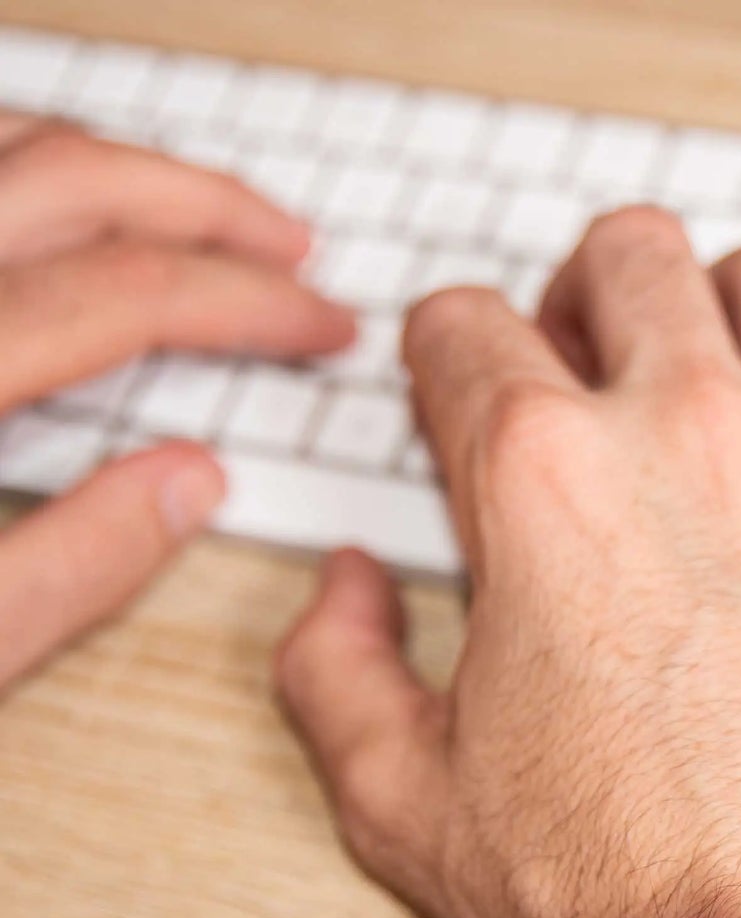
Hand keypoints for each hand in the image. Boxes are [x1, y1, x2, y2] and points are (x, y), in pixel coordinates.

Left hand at [0, 113, 352, 692]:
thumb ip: (70, 565)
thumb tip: (188, 484)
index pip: (129, 290)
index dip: (250, 302)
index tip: (327, 328)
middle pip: (75, 182)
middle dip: (207, 204)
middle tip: (293, 249)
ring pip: (8, 146)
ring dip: (124, 171)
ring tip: (203, 216)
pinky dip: (37, 171)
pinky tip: (71, 215)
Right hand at [277, 206, 740, 917]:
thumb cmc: (629, 896)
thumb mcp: (406, 808)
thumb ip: (330, 671)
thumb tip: (346, 583)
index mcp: (542, 480)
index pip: (463, 327)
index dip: (447, 361)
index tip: (466, 400)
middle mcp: (689, 431)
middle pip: (629, 254)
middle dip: (587, 294)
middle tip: (590, 366)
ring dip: (738, 300)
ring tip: (725, 368)